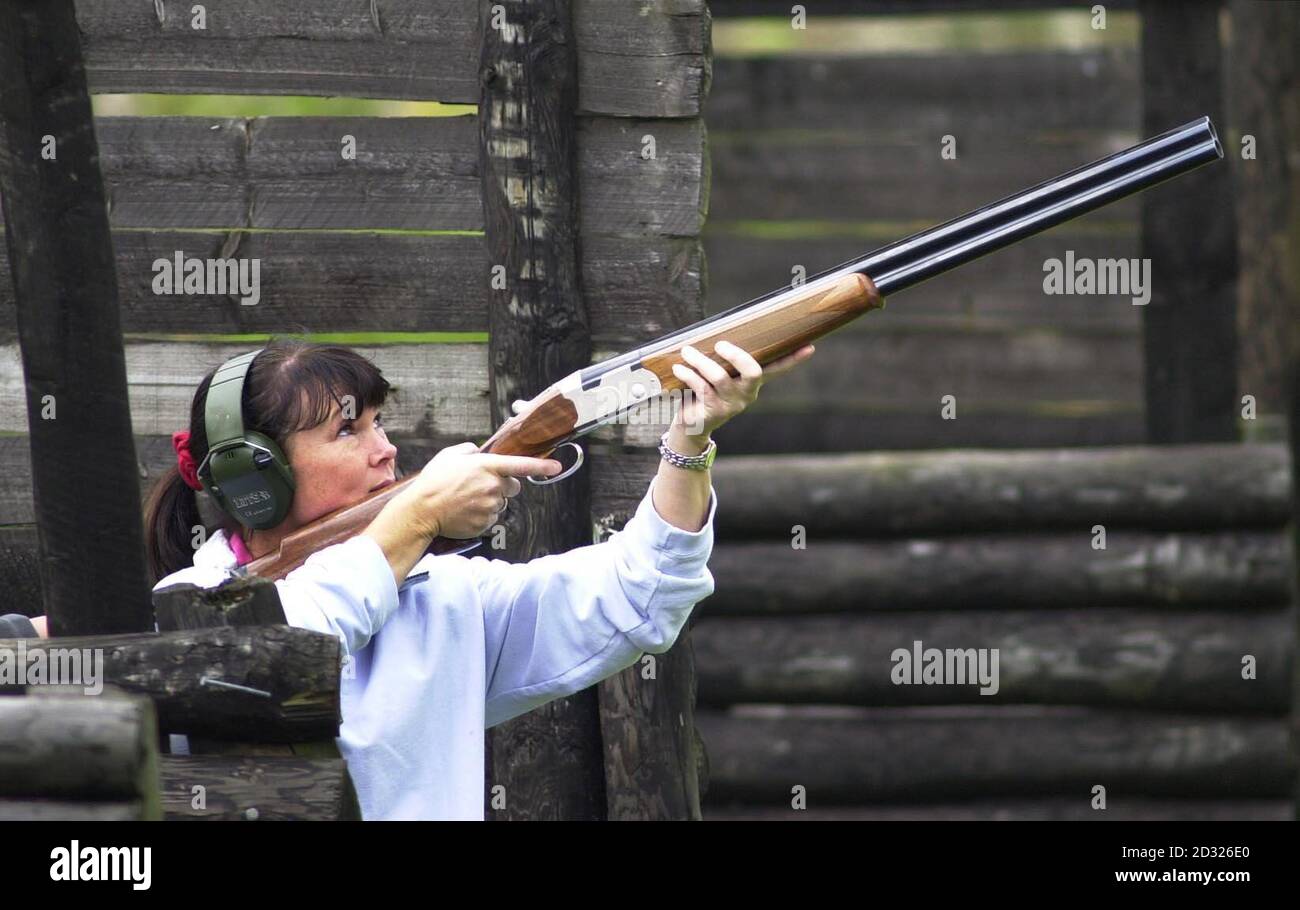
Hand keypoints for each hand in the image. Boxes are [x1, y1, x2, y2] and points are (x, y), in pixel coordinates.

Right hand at [398, 442, 561, 538]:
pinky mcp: (486, 523)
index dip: (541, 466)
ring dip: (489, 502)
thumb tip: (477, 452)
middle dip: (502, 486)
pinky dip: (482, 516)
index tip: (556, 467)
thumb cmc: (434, 482)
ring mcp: (491, 506)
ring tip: (466, 501)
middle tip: (479, 487)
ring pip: (501, 504)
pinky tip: (465, 512)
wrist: (422, 510)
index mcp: (487, 467)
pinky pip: (492, 518)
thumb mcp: (449, 456)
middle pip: (512, 487)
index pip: (521, 465)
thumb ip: (468, 450)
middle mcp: (493, 486)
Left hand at [671, 340, 815, 438]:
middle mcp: (747, 394)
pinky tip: (679, 368)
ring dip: (700, 361)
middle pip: (753, 371)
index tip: (810, 347)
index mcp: (752, 383)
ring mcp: (732, 404)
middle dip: (737, 355)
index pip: (777, 369)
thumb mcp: (717, 375)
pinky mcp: (714, 411)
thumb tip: (715, 334)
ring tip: (687, 351)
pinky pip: (701, 387)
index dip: (793, 359)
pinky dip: (688, 374)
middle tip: (720, 344)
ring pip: (720, 376)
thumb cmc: (704, 392)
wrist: (691, 427)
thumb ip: (722, 359)